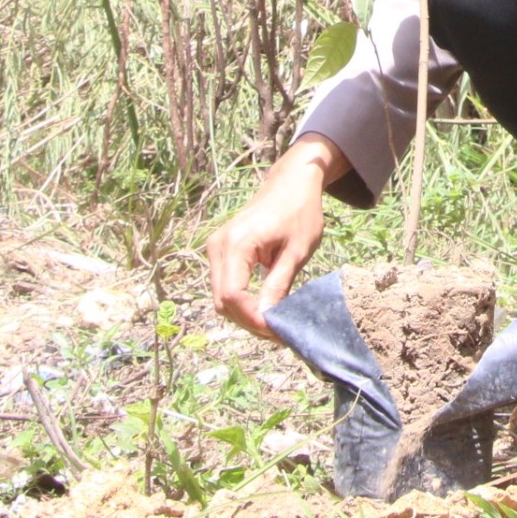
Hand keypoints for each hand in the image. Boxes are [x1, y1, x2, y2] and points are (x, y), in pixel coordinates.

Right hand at [205, 134, 345, 337]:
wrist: (292, 182)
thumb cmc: (300, 212)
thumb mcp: (296, 252)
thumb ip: (278, 286)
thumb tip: (267, 320)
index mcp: (237, 244)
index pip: (233, 296)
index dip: (252, 319)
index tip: (277, 332)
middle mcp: (219, 246)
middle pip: (223, 301)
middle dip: (249, 322)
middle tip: (279, 334)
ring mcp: (216, 248)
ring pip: (222, 297)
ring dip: (245, 315)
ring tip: (275, 324)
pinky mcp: (221, 250)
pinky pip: (226, 285)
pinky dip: (242, 302)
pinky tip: (265, 308)